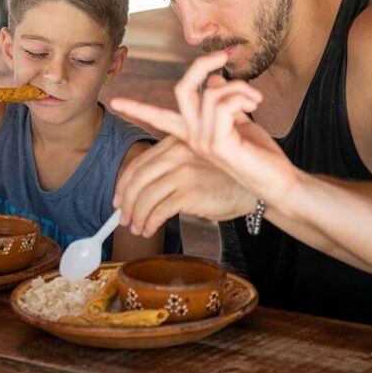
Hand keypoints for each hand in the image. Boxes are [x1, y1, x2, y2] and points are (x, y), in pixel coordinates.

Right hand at [112, 52, 298, 220]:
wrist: (277, 180)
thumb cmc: (258, 153)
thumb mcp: (238, 120)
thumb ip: (223, 100)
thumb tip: (214, 78)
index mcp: (193, 132)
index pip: (158, 117)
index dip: (136, 108)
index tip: (115, 103)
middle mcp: (192, 137)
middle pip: (182, 88)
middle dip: (201, 65)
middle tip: (223, 55)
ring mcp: (202, 141)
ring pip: (211, 92)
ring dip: (239, 87)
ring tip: (255, 98)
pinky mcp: (217, 144)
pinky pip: (223, 103)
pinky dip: (243, 96)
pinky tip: (255, 106)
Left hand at [113, 135, 254, 237]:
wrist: (254, 188)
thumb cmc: (223, 177)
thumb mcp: (193, 160)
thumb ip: (168, 166)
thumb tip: (135, 191)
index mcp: (174, 143)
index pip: (138, 164)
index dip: (123, 185)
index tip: (117, 200)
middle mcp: (176, 153)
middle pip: (137, 180)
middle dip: (125, 203)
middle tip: (122, 219)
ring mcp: (183, 172)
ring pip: (145, 197)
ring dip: (136, 216)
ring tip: (137, 228)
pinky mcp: (190, 192)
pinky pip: (159, 210)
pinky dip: (149, 223)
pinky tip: (149, 229)